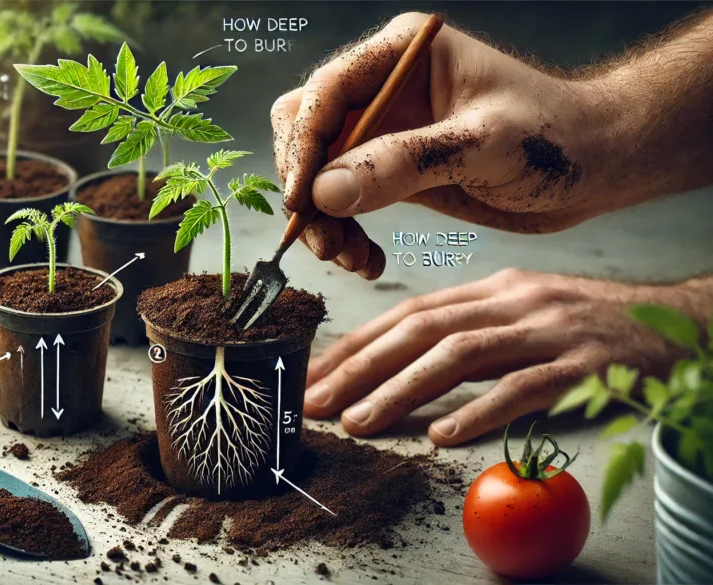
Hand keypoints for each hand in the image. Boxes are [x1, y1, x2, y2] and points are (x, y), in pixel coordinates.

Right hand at [272, 12, 627, 274]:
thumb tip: (323, 194)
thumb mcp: (483, 146)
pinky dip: (344, 233)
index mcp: (400, 55)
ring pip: (318, 173)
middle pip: (307, 132)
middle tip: (324, 241)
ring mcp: (383, 131)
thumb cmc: (555, 137)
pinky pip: (342, 201)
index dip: (304, 146)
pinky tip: (367, 262)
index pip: (325, 92)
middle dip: (307, 189)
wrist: (595, 166)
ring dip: (322, 221)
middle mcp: (382, 88)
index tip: (302, 201)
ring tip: (350, 260)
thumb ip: (405, 163)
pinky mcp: (391, 170)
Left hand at [304, 269, 711, 444]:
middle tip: (317, 401)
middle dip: (361, 367)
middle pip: (422, 331)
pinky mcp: (586, 364)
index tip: (316, 373)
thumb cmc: (590, 326)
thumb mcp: (524, 312)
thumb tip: (403, 360)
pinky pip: (523, 389)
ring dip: (402, 391)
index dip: (358, 343)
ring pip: (461, 356)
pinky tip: (442, 435)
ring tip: (361, 423)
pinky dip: (478, 412)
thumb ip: (470, 330)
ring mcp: (550, 330)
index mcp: (495, 289)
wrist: (679, 323)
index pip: (410, 312)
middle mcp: (515, 302)